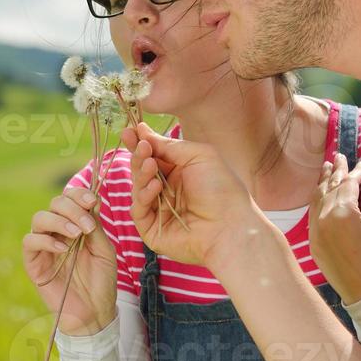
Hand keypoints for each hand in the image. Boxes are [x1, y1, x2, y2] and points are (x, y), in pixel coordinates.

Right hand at [22, 184, 118, 334]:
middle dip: (72, 209)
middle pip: (54, 204)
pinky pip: (30, 242)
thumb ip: (96, 227)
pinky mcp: (33, 263)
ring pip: (39, 218)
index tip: (92, 201)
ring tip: (76, 234)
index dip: (78, 194)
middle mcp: (56, 232)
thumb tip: (93, 200)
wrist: (95, 313)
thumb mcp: (104, 251)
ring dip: (59, 222)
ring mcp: (43, 246)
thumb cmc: (101, 282)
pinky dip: (45, 241)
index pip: (69, 199)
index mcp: (74, 225)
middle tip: (88, 225)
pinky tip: (63, 249)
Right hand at [122, 122, 259, 267]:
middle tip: (141, 147)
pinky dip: (144, 195)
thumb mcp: (198, 156)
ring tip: (150, 164)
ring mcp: (158, 211)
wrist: (231, 226)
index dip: (140, 143)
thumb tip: (141, 130)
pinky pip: (138, 210)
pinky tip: (155, 187)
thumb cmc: (221, 188)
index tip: (130, 131)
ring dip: (141, 173)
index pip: (152, 156)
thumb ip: (168, 145)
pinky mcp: (152, 229)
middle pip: (141, 170)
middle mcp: (166, 191)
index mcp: (178, 173)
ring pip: (137, 188)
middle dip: (138, 156)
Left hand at [308, 151, 360, 304]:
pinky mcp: (312, 240)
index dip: (356, 173)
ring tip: (327, 166)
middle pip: (330, 187)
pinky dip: (317, 199)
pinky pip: (312, 213)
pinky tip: (321, 191)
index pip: (349, 185)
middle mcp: (324, 217)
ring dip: (323, 181)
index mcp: (344, 212)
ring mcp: (315, 228)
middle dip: (337, 171)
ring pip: (317, 198)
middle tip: (340, 156)